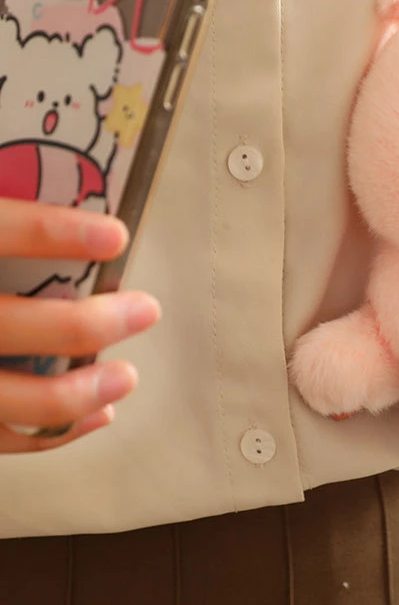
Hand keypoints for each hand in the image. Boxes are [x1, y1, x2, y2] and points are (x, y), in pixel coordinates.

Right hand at [0, 198, 160, 452]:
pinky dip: (48, 434)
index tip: (116, 235)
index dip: (52, 233)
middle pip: (6, 326)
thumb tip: (60, 202)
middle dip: (87, 324)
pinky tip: (97, 414)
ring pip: (1, 400)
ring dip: (76, 394)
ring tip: (127, 377)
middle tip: (145, 310)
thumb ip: (1, 227)